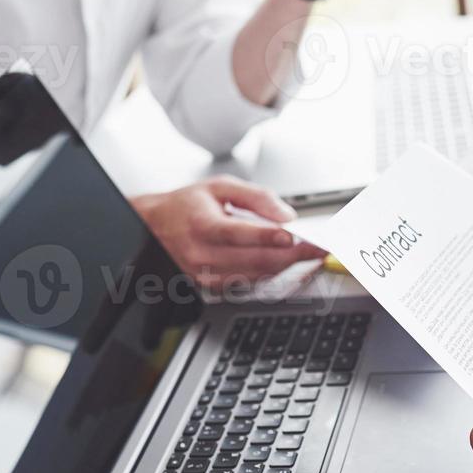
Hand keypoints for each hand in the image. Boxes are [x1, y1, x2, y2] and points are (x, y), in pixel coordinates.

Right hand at [132, 177, 325, 289]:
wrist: (155, 227)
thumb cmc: (187, 205)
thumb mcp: (219, 186)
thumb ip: (255, 197)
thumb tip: (285, 214)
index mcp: (203, 224)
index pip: (241, 234)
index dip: (271, 238)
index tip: (297, 237)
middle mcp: (202, 253)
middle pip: (255, 261)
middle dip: (291, 257)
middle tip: (316, 249)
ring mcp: (206, 274)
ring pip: (255, 276)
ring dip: (285, 268)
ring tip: (308, 256)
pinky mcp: (211, 286)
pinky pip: (247, 284)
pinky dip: (269, 275)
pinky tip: (284, 264)